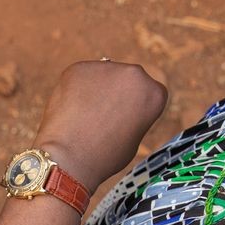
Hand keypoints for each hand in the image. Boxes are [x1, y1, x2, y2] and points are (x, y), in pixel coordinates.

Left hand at [33, 60, 167, 191]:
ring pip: (103, 76)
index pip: (150, 93)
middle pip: (128, 80)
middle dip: (118, 94)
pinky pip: (81, 76)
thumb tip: (121, 105)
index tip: (125, 121)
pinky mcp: (79, 67)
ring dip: (97, 90)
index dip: (136, 108)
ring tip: (84, 116)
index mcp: (154, 93)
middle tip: (103, 118)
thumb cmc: (104, 156)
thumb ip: (134, 115)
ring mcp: (106, 67)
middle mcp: (134, 74)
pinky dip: (76, 89)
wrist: (70, 157)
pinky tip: (71, 109)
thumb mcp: (134, 139)